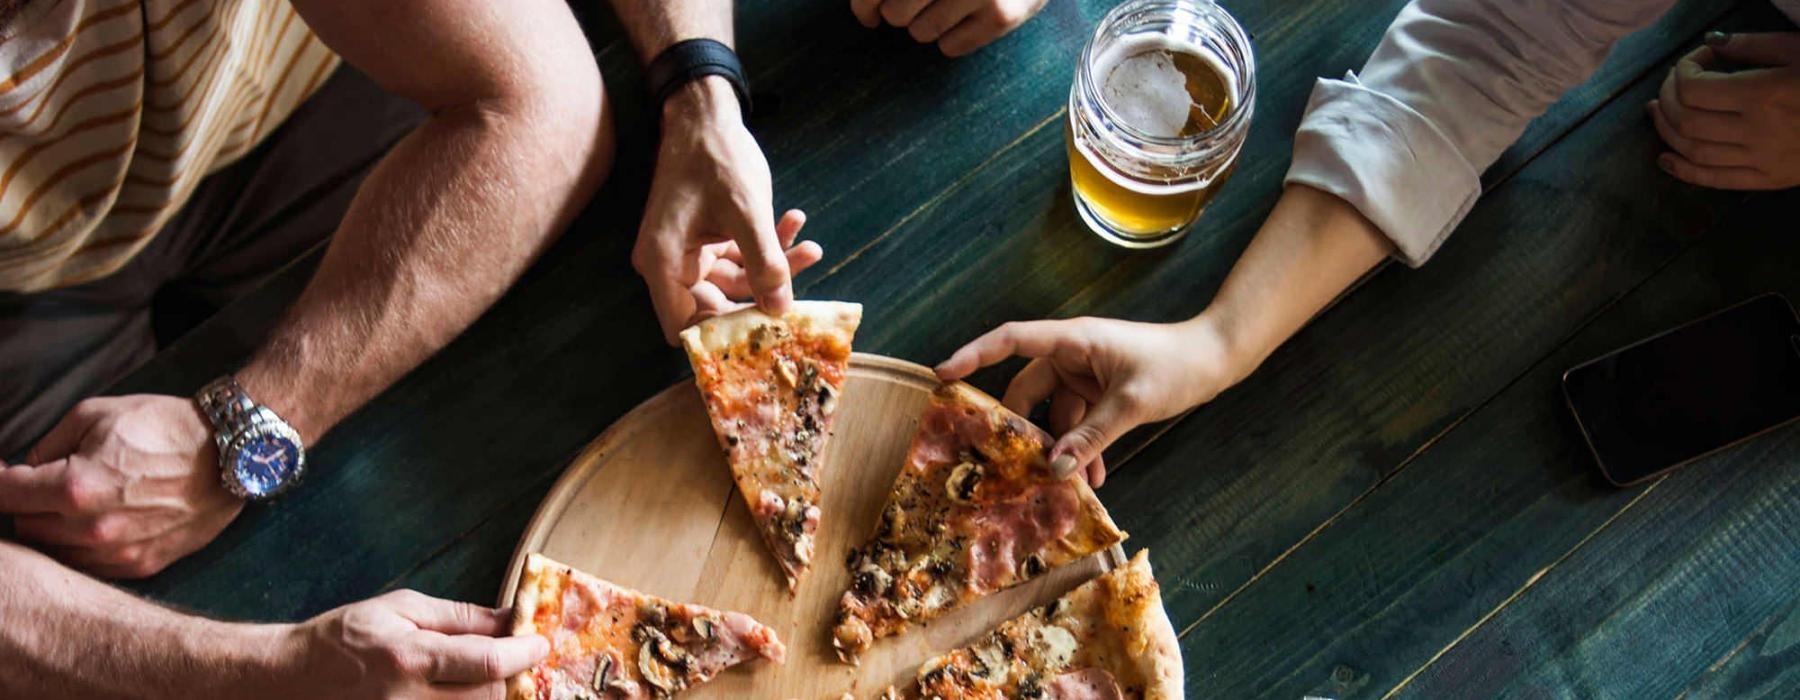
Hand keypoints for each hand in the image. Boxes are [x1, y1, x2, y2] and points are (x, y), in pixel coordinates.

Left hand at [0, 395, 238, 577]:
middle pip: (25, 528)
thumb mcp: (97, 414)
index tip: (4, 477)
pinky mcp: (141, 565)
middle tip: (47, 486)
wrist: (231, 453)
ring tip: (76, 507)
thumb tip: (24, 470)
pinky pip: (90, 568)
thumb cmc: (165, 427)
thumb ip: (48, 444)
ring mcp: (117, 552)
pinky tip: (101, 525)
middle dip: (28, 505)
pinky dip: (84, 549)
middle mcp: (90, 528)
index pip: (4, 495)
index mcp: (74, 486)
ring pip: (54, 553)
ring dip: (55, 530)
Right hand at [277, 589, 547, 699]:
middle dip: (508, 677)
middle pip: (488, 698)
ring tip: (484, 675)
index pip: (486, 662)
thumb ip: (459, 617)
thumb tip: (509, 619)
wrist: (289, 680)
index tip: (540, 642)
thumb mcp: (400, 609)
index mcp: (409, 659)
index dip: (522, 652)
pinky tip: (460, 691)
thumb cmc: (343, 638)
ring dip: (488, 695)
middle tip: (514, 658)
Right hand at [633, 76, 823, 343]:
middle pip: (717, 305)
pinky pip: (740, 257)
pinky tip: (795, 221)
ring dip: (775, 265)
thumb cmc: (716, 158)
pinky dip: (767, 246)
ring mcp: (689, 253)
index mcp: (664, 264)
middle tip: (803, 294)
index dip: (720, 338)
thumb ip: (764, 264)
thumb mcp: (747, 212)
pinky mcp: (707, 240)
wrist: (705, 115)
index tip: (764, 336)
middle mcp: (670, 264)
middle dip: (762, 296)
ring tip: (811, 247)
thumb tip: (780, 312)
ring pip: (738, 280)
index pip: (685, 327)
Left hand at [850, 0, 1048, 56]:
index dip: (865, 5)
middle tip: (917, 5)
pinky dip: (953, 39)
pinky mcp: (1001, 16)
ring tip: (950, 6)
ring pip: (921, 32)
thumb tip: (868, 9)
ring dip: (928, 25)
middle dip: (901, 12)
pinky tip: (969, 17)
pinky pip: (950, 47)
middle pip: (896, 13)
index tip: (868, 15)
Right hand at [935, 317, 1244, 486]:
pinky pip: (1078, 423)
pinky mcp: (1100, 393)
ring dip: (1060, 448)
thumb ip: (1092, 436)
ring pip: (1055, 415)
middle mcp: (1072, 354)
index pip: (1012, 340)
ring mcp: (1085, 374)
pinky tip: (1092, 478)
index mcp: (1073, 340)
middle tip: (1013, 463)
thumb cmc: (1176, 365)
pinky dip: (1081, 448)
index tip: (943, 374)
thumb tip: (1055, 467)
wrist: (1216, 358)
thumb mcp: (1132, 404)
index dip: (975, 354)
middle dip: (1024, 429)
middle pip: (1028, 390)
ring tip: (1067, 484)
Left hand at [1649, 32, 1799, 189]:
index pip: (1695, 88)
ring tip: (1658, 111)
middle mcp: (1757, 131)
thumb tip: (1713, 43)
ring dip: (1666, 130)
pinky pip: (1713, 180)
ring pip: (1693, 150)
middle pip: (1686, 119)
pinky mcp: (1768, 180)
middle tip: (1674, 83)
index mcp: (1765, 95)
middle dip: (1669, 97)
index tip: (1698, 59)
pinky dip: (1682, 170)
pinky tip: (1665, 158)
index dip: (1684, 70)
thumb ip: (1754, 44)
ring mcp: (1761, 160)